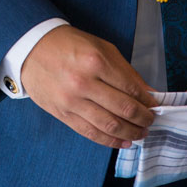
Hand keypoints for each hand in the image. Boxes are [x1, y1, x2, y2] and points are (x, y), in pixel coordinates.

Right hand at [19, 26, 154, 147]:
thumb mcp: (101, 47)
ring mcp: (72, 100)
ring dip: (131, 133)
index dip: (147, 101)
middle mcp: (83, 82)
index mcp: (96, 61)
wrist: (31, 48)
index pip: (131, 88)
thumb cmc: (68, 45)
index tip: (154, 105)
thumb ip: (125, 71)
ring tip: (141, 133)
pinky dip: (110, 141)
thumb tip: (148, 93)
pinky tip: (123, 142)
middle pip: (124, 109)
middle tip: (150, 120)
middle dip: (143, 118)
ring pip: (109, 125)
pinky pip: (91, 133)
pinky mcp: (63, 113)